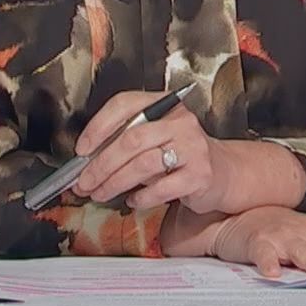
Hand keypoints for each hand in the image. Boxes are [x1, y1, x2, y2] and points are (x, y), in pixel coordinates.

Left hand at [71, 90, 223, 211]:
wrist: (223, 172)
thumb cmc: (180, 155)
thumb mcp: (155, 138)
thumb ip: (126, 141)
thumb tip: (87, 161)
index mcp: (164, 105)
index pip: (124, 104)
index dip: (98, 126)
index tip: (82, 149)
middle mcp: (180, 122)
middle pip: (130, 140)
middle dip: (101, 165)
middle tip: (84, 182)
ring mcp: (192, 147)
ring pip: (142, 165)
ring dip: (114, 183)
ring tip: (101, 194)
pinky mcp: (200, 175)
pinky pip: (160, 188)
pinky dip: (140, 197)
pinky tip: (132, 200)